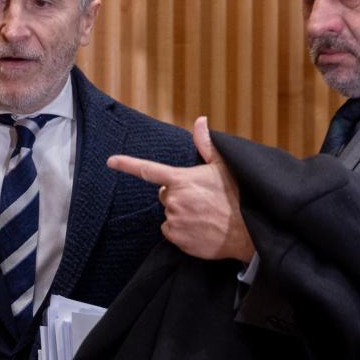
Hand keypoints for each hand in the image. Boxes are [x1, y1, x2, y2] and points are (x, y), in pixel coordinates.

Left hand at [107, 116, 254, 262]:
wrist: (248, 230)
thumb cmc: (237, 195)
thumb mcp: (224, 166)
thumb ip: (206, 144)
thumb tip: (200, 120)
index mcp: (181, 179)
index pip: (148, 170)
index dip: (127, 164)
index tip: (111, 161)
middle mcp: (174, 199)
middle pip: (165, 194)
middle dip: (178, 195)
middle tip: (201, 199)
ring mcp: (174, 219)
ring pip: (169, 213)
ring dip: (181, 213)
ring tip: (204, 214)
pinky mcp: (178, 238)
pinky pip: (171, 231)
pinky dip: (181, 231)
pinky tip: (200, 228)